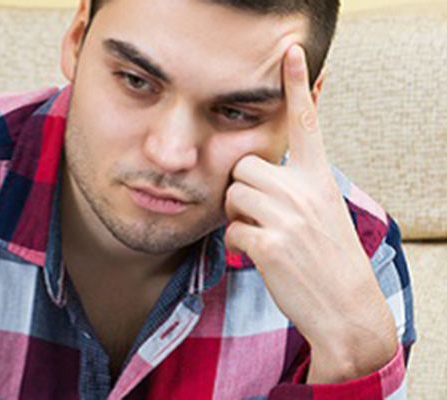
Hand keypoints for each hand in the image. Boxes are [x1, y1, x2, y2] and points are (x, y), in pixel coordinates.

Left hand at [223, 45, 397, 383]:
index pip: (306, 122)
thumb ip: (295, 188)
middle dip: (240, 189)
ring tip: (262, 235)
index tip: (292, 50)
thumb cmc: (328, 261)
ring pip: (232, 195)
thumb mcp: (322, 212)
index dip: (298, 84)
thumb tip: (253, 176)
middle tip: (258, 214)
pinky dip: (237, 246)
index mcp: (318, 179)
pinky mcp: (270, 242)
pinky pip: (230, 231)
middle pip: (243, 166)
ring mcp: (288, 216)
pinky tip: (260, 256)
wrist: (347, 309)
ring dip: (236, 216)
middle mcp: (304, 190)